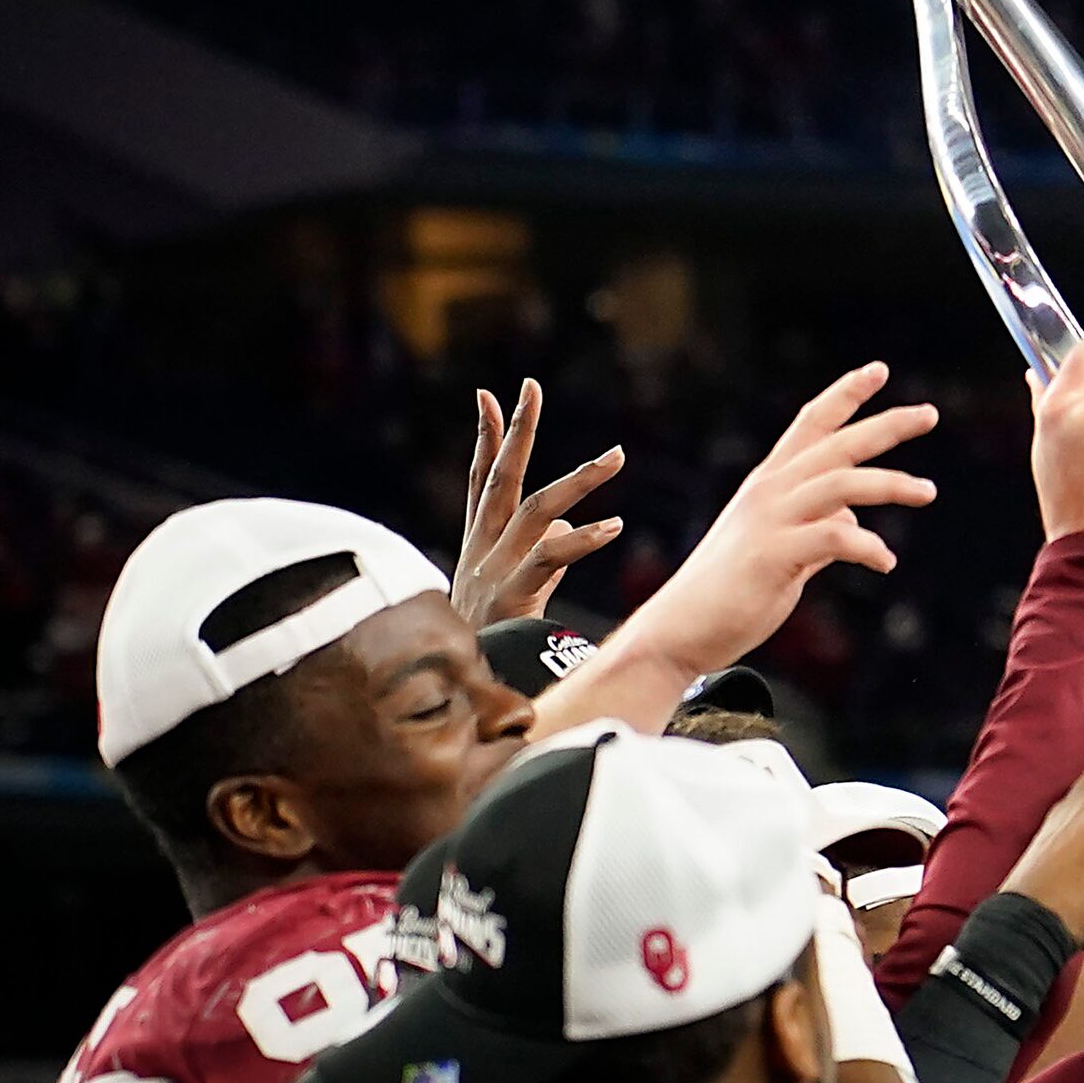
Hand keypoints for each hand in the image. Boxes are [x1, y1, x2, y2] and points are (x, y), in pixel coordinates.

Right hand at [453, 379, 624, 625]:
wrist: (466, 696)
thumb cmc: (494, 644)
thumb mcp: (518, 592)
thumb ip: (545, 555)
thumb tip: (571, 527)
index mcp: (479, 545)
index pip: (482, 481)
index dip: (487, 438)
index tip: (487, 396)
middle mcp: (482, 550)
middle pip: (499, 478)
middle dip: (516, 430)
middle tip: (530, 386)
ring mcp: (494, 570)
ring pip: (536, 510)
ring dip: (579, 480)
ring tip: (617, 457)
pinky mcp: (512, 594)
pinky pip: (550, 557)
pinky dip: (583, 539)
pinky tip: (615, 525)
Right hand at [620, 363, 936, 677]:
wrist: (680, 630)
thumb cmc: (732, 591)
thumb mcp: (781, 546)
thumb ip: (817, 526)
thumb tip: (852, 517)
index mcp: (770, 482)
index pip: (811, 423)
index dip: (845, 394)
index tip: (879, 369)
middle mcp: (769, 491)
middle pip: (837, 444)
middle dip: (887, 425)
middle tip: (930, 414)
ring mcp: (769, 520)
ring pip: (843, 484)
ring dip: (893, 483)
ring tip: (929, 491)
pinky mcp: (773, 554)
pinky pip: (835, 536)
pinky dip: (868, 545)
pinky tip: (886, 561)